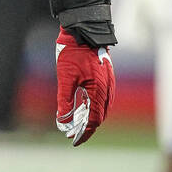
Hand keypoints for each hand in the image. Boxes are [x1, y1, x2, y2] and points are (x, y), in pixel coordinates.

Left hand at [55, 27, 114, 145]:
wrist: (83, 31)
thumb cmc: (73, 53)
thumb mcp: (65, 79)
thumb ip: (65, 102)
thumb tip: (63, 122)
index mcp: (99, 91)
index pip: (93, 120)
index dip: (84, 133)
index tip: (73, 141)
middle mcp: (107, 89)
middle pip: (99, 116)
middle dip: (85, 127)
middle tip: (71, 133)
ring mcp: (108, 83)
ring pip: (101, 107)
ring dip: (88, 117)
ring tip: (74, 122)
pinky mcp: (106, 77)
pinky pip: (101, 97)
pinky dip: (92, 106)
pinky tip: (81, 106)